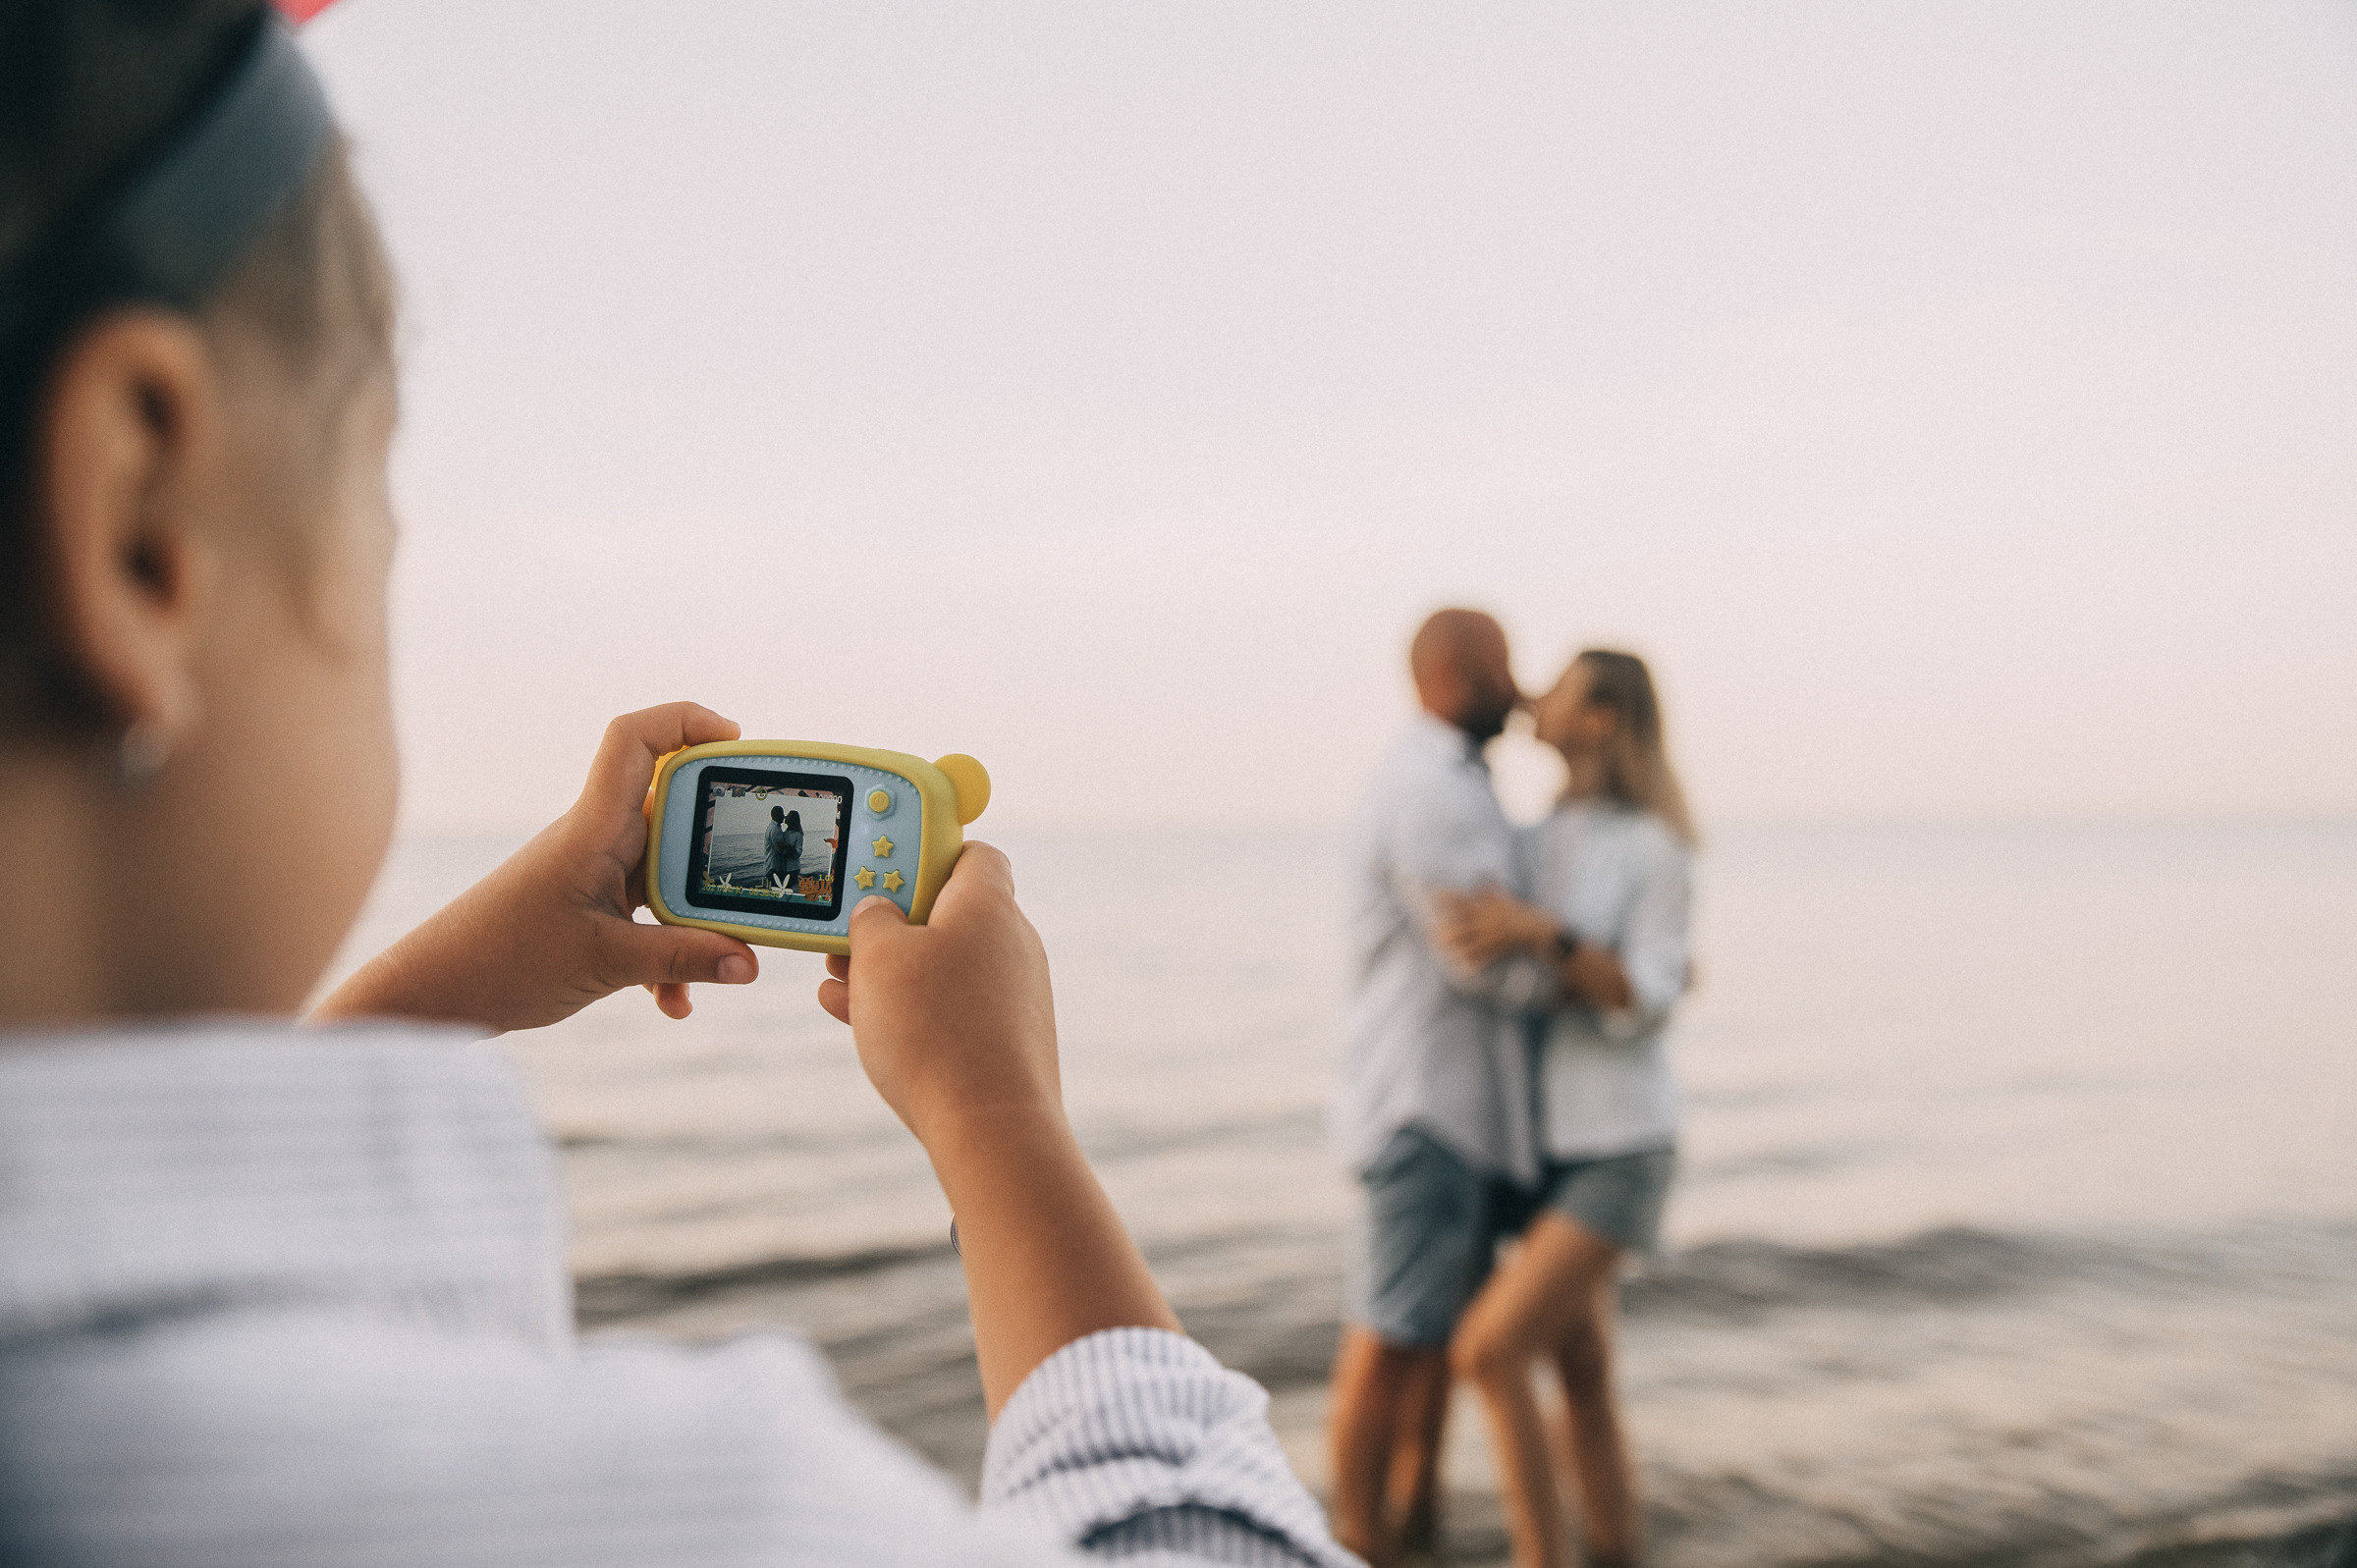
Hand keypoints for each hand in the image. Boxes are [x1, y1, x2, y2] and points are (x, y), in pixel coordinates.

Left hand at [315, 703, 759, 1032]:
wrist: (433, 998)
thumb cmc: (499, 963)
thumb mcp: (604, 964)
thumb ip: (682, 959)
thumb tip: (749, 962)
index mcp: (592, 829)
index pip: (635, 740)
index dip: (686, 721)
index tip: (736, 740)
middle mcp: (596, 840)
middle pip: (673, 810)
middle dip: (719, 844)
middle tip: (759, 872)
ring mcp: (593, 874)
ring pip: (666, 874)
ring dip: (696, 918)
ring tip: (725, 959)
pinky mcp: (589, 909)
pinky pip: (646, 917)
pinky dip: (666, 954)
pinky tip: (672, 1003)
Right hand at [816, 843, 1058, 1144]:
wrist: (989, 1127)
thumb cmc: (931, 1030)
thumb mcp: (878, 957)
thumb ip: (872, 920)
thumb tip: (878, 912)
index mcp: (988, 904)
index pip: (971, 853)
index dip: (927, 854)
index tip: (885, 871)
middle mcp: (1013, 943)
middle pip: (950, 914)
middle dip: (893, 925)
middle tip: (845, 941)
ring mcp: (1016, 994)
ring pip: (945, 966)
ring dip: (892, 972)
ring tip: (838, 985)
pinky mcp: (1010, 1039)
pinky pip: (955, 1008)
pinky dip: (913, 1009)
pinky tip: (859, 1024)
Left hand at [1432, 884, 1557, 970]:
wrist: (1539, 931)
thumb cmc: (1520, 913)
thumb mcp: (1506, 899)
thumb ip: (1491, 889)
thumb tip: (1482, 873)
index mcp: (1488, 906)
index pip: (1465, 899)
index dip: (1449, 897)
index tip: (1433, 895)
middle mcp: (1488, 920)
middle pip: (1463, 923)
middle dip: (1447, 927)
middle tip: (1430, 930)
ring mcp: (1494, 935)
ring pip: (1470, 941)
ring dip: (1456, 945)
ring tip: (1441, 947)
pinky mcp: (1500, 948)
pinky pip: (1484, 956)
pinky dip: (1473, 960)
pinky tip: (1462, 963)